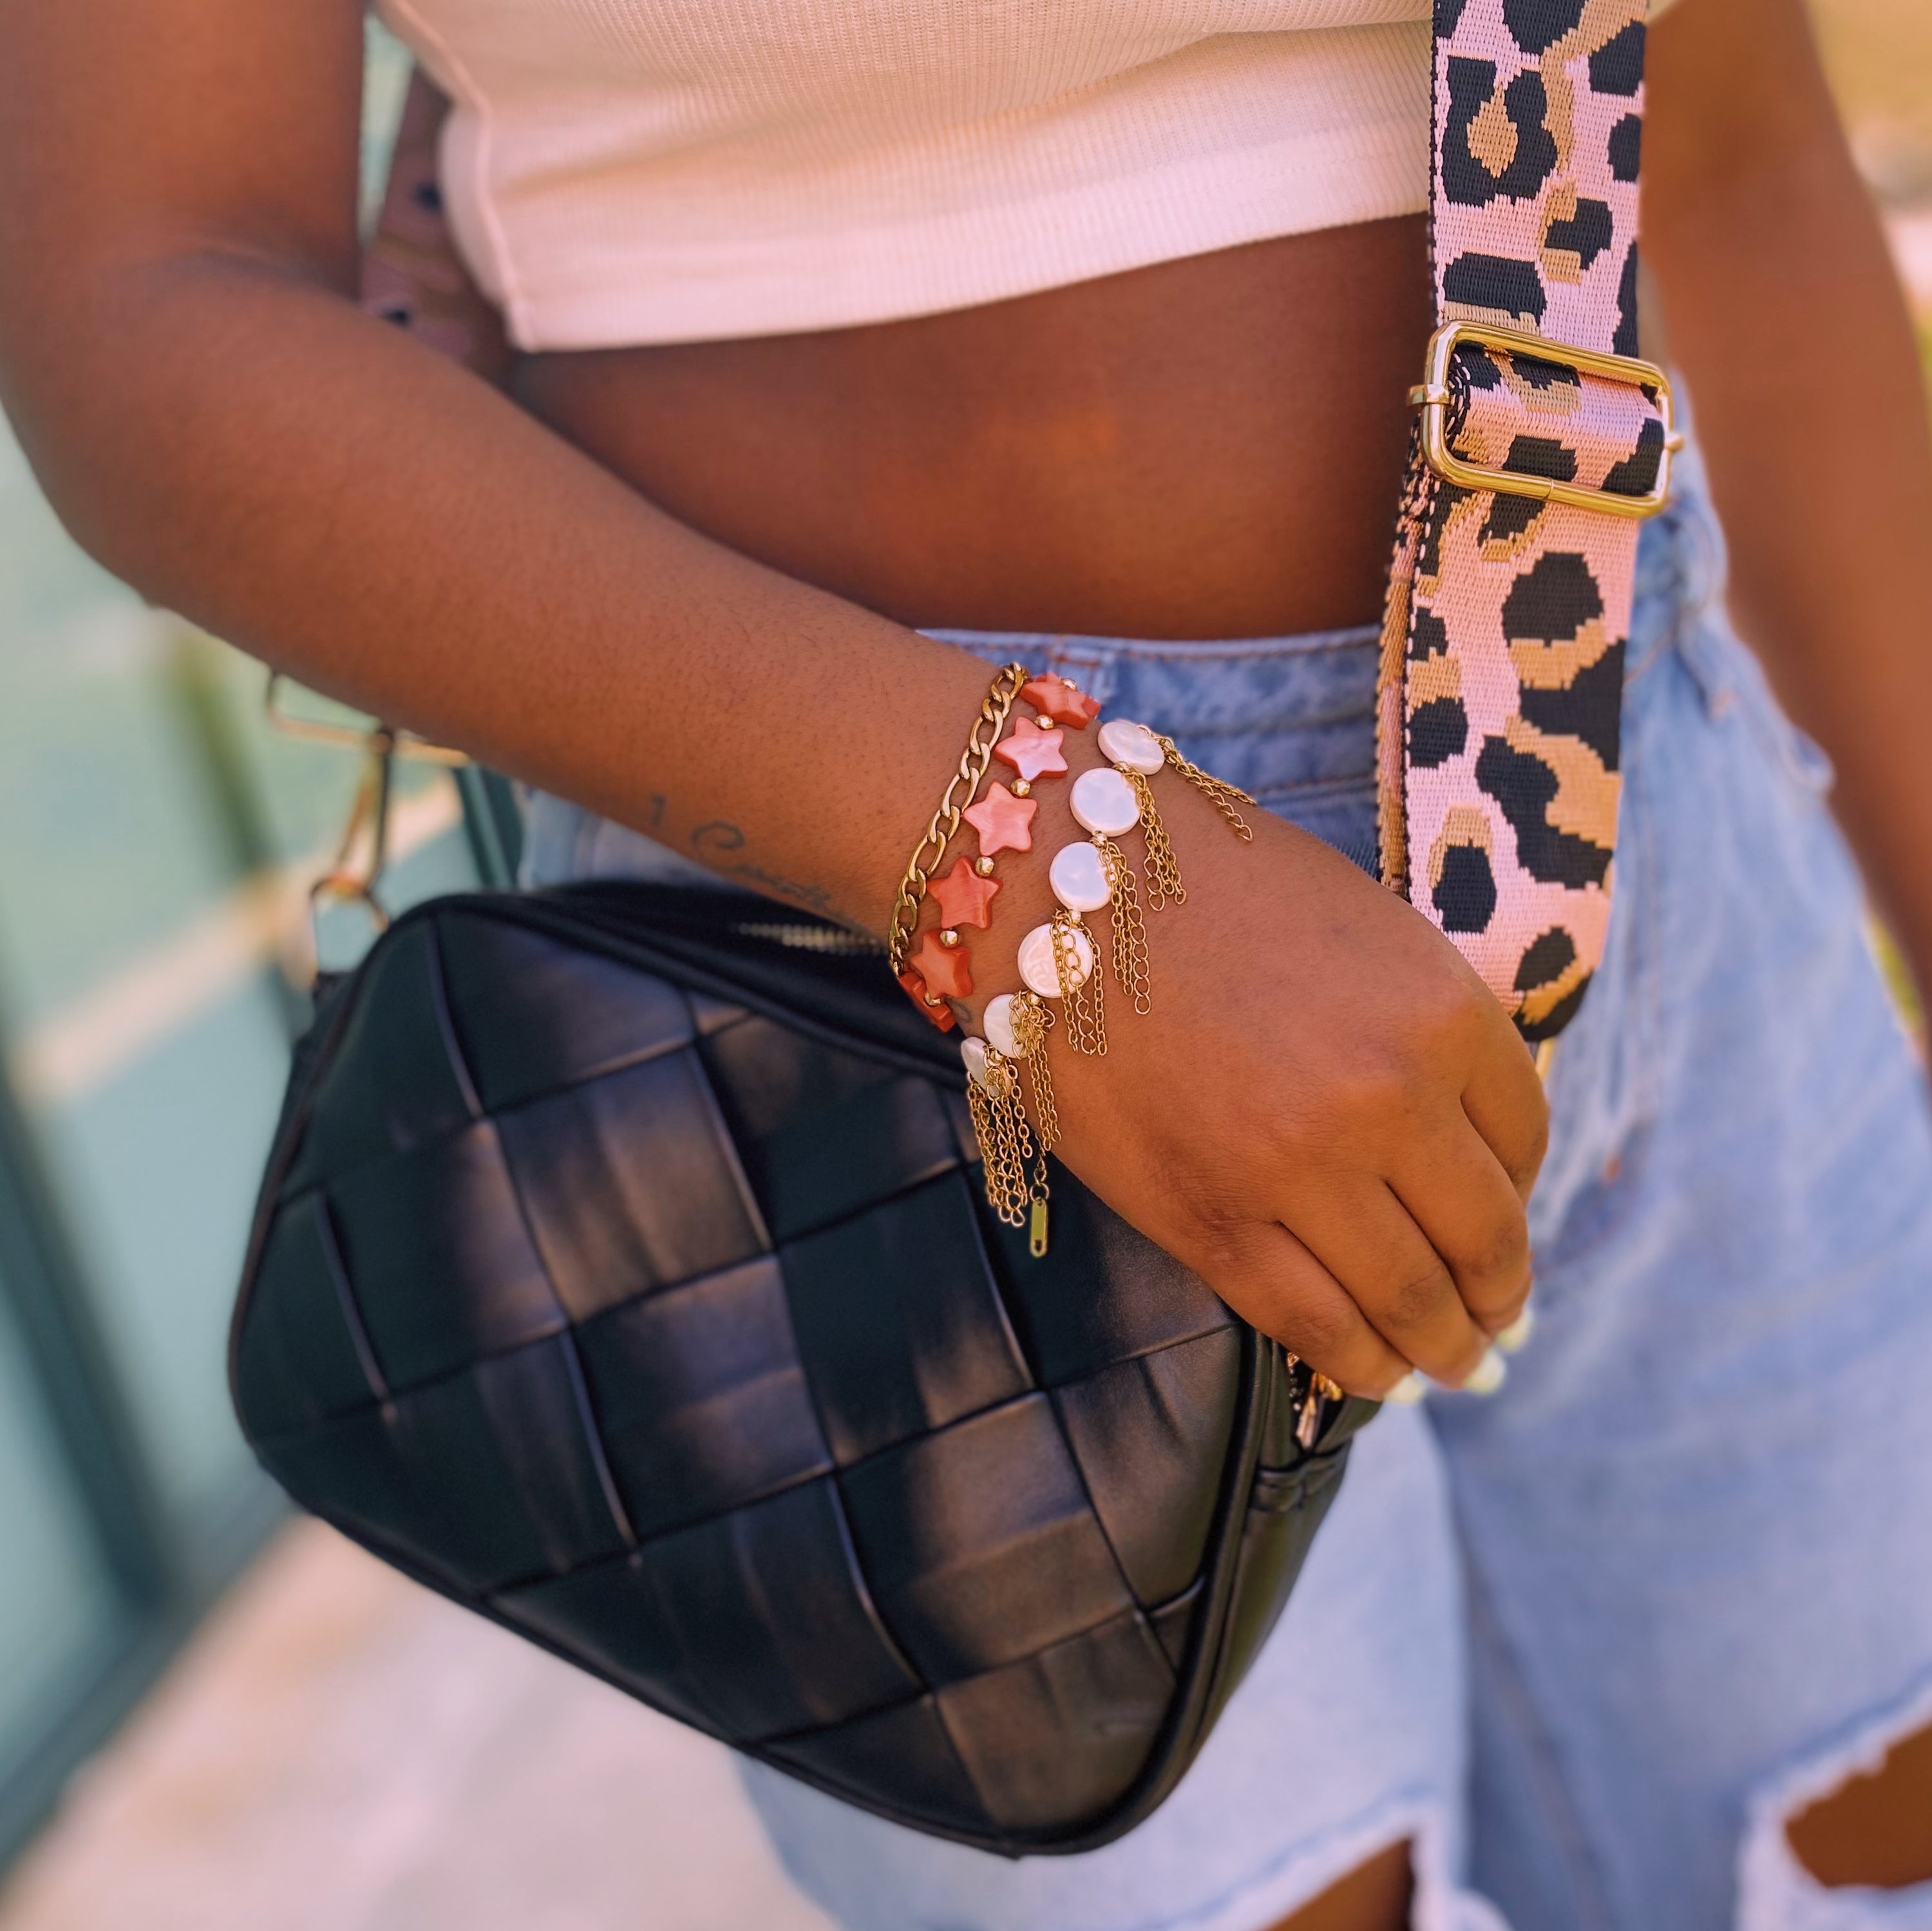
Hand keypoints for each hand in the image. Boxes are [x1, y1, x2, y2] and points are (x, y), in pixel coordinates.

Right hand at [960, 745, 1547, 1396]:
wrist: (1052, 883)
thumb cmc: (1204, 883)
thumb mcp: (1359, 927)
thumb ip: (1420, 1025)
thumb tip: (1456, 1134)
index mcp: (1439, 1010)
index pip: (1524, 1138)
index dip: (1522, 1192)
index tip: (1506, 1218)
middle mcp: (1386, 1100)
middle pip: (1483, 1236)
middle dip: (1499, 1296)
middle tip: (1500, 1327)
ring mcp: (1296, 1171)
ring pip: (1407, 1299)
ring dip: (1443, 1347)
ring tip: (1453, 1366)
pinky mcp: (1209, 1222)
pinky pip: (1312, 1323)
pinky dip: (1359, 1362)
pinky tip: (1376, 1371)